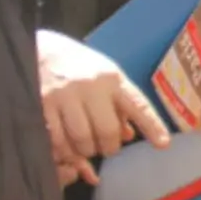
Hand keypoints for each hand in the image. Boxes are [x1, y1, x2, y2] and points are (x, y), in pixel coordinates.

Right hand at [37, 31, 170, 184]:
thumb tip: (129, 135)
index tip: (163, 144)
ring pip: (82, 140)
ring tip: (85, 146)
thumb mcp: (105, 77)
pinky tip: (66, 148)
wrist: (37, 48)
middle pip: (107, 131)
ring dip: (86, 151)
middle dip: (109, 147)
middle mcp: (90, 87)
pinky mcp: (41, 106)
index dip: (152, 126)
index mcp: (111, 79)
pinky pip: (57, 141)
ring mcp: (64, 96)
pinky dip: (64, 151)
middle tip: (105, 147)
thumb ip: (119, 105)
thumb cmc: (78, 66)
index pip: (137, 105)